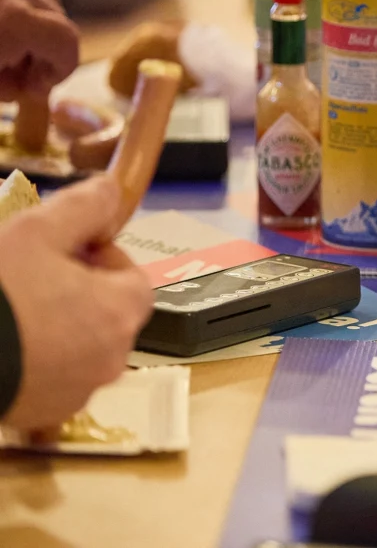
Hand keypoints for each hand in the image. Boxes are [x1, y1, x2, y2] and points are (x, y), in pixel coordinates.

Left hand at [0, 0, 78, 100]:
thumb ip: (4, 86)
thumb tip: (26, 87)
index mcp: (10, 20)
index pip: (66, 41)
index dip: (63, 68)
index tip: (38, 86)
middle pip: (58, 18)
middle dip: (48, 49)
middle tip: (21, 73)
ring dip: (37, 24)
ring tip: (10, 45)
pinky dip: (21, 2)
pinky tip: (2, 18)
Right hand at [0, 177, 152, 429]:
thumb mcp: (35, 231)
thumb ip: (83, 207)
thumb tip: (110, 193)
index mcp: (120, 311)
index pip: (133, 278)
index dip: (102, 257)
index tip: (66, 249)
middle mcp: (111, 357)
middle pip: (107, 314)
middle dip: (76, 292)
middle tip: (30, 275)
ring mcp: (77, 392)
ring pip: (78, 348)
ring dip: (55, 326)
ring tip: (11, 308)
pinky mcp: (41, 414)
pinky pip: (49, 379)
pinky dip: (33, 360)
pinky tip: (2, 340)